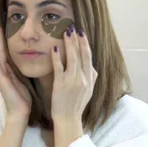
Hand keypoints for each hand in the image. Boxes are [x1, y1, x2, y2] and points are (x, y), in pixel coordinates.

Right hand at [0, 25, 31, 123]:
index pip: (5, 53)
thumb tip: (18, 61)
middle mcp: (1, 72)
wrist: (20, 112)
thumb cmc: (22, 99)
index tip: (3, 30)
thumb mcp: (22, 81)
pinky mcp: (0, 79)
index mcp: (7, 71)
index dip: (3, 42)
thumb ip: (18, 72)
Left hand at [50, 26, 97, 146]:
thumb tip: (93, 67)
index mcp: (90, 79)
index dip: (85, 44)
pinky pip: (59, 68)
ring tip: (65, 32)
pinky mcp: (61, 85)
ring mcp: (73, 81)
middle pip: (82, 55)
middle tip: (74, 27)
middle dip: (78, 39)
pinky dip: (57, 57)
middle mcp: (84, 78)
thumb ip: (92, 78)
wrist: (69, 120)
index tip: (82, 33)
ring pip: (72, 58)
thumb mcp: (89, 91)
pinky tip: (54, 48)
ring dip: (69, 44)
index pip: (89, 57)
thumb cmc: (77, 105)